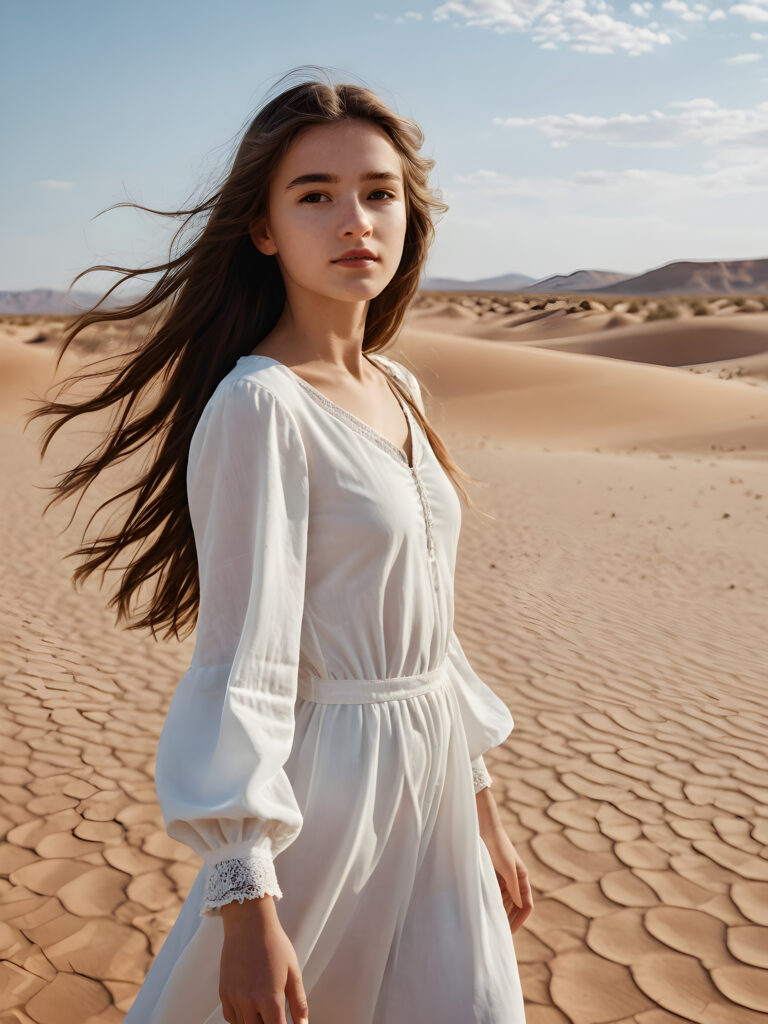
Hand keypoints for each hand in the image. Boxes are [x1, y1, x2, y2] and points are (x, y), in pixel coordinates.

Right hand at [219, 895, 308, 1023]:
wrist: (249, 923)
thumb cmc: (274, 944)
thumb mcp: (293, 972)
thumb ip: (299, 1003)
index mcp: (270, 999)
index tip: (286, 1023)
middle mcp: (249, 1002)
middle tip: (276, 1013)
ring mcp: (234, 998)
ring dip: (255, 1021)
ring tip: (264, 1008)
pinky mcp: (223, 993)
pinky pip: (231, 1017)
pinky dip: (241, 1018)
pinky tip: (250, 1007)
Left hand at [481, 825, 533, 932]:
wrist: (484, 829)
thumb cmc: (498, 846)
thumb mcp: (507, 868)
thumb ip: (514, 887)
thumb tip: (520, 906)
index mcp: (522, 878)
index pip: (526, 906)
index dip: (519, 920)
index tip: (509, 932)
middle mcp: (514, 880)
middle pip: (515, 906)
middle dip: (509, 920)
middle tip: (498, 934)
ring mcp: (502, 878)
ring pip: (503, 901)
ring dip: (499, 912)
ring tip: (489, 925)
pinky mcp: (492, 874)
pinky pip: (494, 893)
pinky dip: (490, 902)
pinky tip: (483, 910)